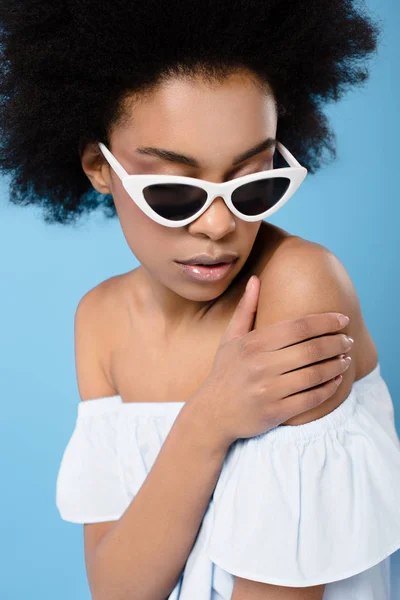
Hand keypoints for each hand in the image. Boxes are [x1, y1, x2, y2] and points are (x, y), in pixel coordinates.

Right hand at [191, 275, 352, 448]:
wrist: (212, 413)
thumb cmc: (225, 372)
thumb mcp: (230, 338)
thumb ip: (246, 309)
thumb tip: (255, 279)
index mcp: (253, 344)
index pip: (298, 327)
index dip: (325, 322)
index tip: (342, 319)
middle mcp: (261, 365)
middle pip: (311, 350)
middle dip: (336, 343)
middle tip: (348, 340)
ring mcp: (268, 390)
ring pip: (314, 375)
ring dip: (336, 366)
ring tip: (346, 359)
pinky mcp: (275, 412)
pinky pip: (310, 399)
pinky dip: (328, 389)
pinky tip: (336, 380)